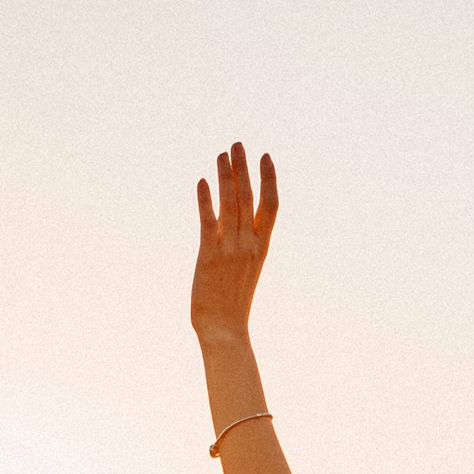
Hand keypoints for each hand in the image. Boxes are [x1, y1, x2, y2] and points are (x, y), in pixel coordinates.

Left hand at [192, 142, 277, 344]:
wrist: (224, 330)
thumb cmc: (231, 302)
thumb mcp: (241, 267)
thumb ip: (238, 242)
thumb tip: (227, 218)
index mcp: (262, 247)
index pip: (271, 205)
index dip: (269, 179)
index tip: (265, 156)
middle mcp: (249, 244)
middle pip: (250, 197)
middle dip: (243, 168)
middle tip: (238, 143)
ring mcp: (231, 250)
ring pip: (231, 204)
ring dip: (226, 176)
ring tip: (221, 154)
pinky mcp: (210, 256)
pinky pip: (209, 222)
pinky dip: (206, 200)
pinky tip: (202, 182)